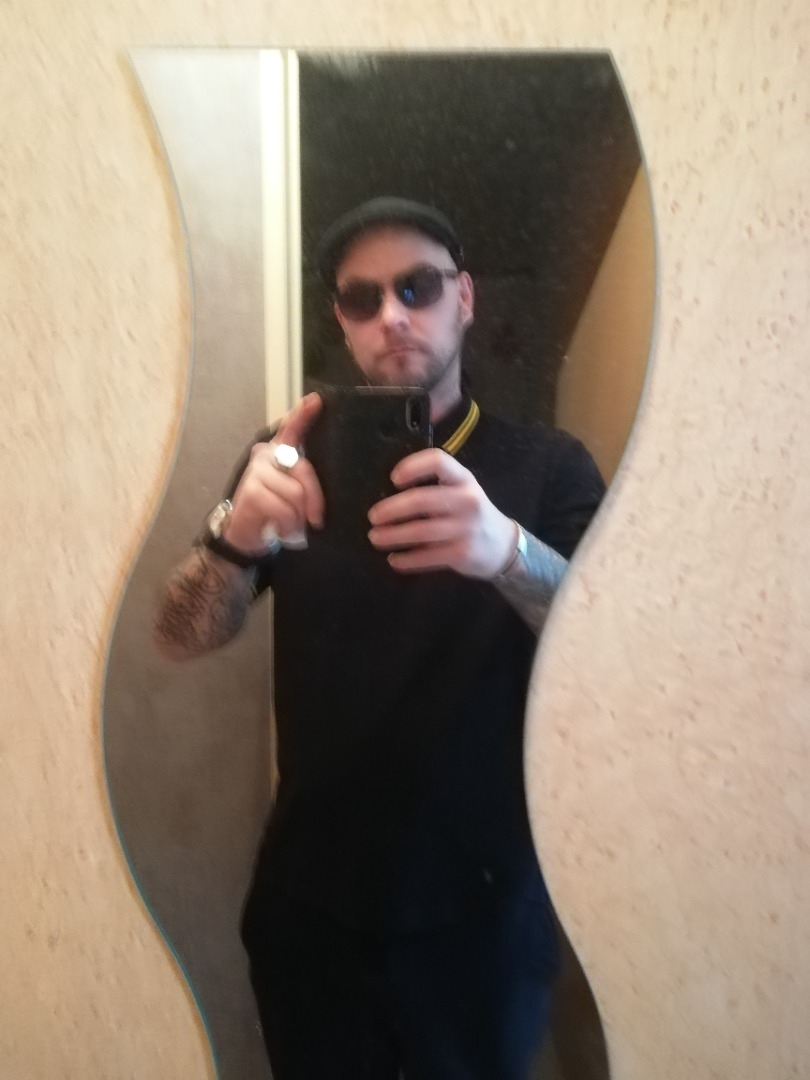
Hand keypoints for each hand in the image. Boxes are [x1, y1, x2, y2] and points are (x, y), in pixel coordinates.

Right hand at [225, 393, 324, 552]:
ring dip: (299, 517)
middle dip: (315, 500)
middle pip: (304, 470)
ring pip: (296, 493)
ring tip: (291, 523)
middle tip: (315, 519)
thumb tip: (324, 485)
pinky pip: (284, 509)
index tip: (316, 400)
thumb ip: (304, 480)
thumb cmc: (275, 511)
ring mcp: (257, 471)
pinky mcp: (251, 492)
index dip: (303, 414)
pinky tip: (280, 528)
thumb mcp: (294, 493)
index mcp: (279, 452)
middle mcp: (266, 455)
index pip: (291, 428)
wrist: (246, 534)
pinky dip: (288, 524)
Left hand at [367, 448, 515, 578]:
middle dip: (391, 509)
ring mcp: (465, 528)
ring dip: (392, 536)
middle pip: (421, 500)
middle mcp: (467, 500)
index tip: (393, 479)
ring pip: (420, 531)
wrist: (503, 546)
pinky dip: (406, 560)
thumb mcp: (462, 491)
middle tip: (372, 517)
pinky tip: (393, 560)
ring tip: (375, 538)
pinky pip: (426, 557)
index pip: (438, 461)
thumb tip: (388, 493)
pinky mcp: (461, 553)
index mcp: (463, 479)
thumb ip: (435, 487)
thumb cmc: (472, 514)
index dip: (412, 466)